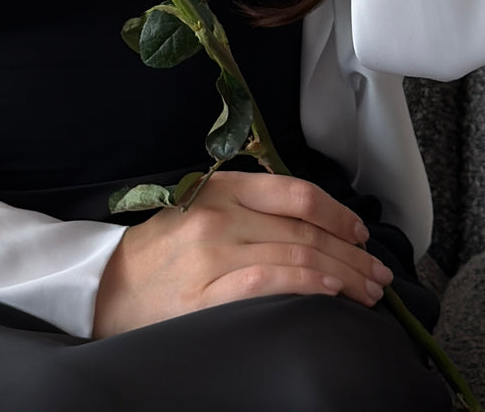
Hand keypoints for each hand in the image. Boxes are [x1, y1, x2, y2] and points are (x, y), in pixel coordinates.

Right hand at [91, 169, 394, 337]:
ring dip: (343, 276)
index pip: (296, 194)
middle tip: (377, 273)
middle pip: (305, 230)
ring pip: (297, 257)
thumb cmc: (159, 254)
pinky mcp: (208, 295)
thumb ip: (248, 210)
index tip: (361, 235)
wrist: (107, 289)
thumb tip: (311, 227)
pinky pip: (270, 284)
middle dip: (351, 253)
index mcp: (221, 189)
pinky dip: (307, 287)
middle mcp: (221, 217)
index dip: (339, 214)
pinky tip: (331, 294)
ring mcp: (214, 255)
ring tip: (366, 292)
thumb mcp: (200, 211)